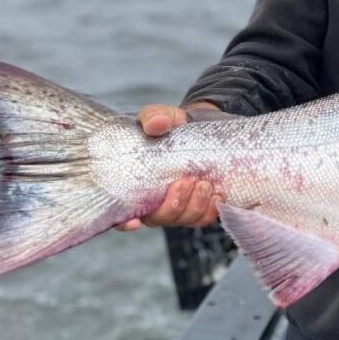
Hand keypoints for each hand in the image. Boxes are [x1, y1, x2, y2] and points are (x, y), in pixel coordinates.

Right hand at [113, 103, 222, 231]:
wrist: (198, 127)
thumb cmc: (171, 126)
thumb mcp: (160, 116)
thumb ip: (153, 117)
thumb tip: (156, 124)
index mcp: (134, 185)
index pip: (121, 214)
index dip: (124, 223)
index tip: (134, 222)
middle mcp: (153, 202)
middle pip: (158, 218)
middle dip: (173, 204)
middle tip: (186, 181)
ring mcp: (177, 207)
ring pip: (183, 220)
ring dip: (195, 206)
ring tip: (204, 183)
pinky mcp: (199, 206)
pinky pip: (203, 218)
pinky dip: (210, 210)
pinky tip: (217, 196)